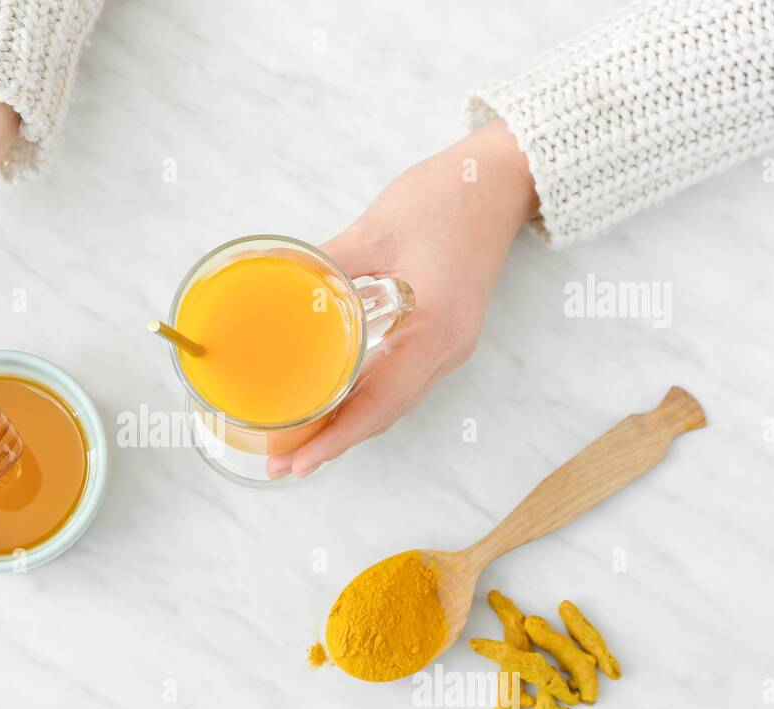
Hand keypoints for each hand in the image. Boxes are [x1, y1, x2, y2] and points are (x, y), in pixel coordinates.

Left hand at [268, 121, 538, 478]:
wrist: (503, 178)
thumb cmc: (447, 197)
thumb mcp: (376, 227)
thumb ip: (324, 263)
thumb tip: (270, 286)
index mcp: (435, 328)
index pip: (379, 402)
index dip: (335, 438)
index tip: (296, 463)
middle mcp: (448, 348)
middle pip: (385, 414)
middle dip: (333, 443)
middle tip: (280, 464)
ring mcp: (450, 345)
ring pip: (393, 403)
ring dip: (348, 427)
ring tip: (299, 445)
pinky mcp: (445, 335)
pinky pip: (401, 382)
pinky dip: (366, 401)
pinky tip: (334, 404)